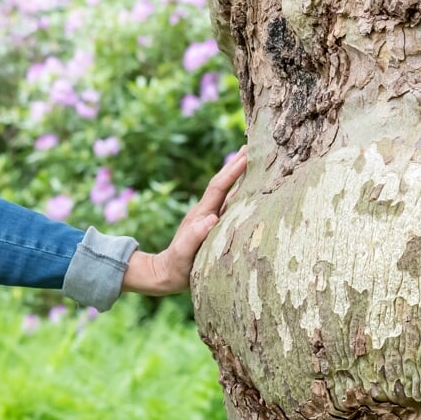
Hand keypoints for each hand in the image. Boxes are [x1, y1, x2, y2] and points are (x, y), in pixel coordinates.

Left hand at [121, 146, 249, 296]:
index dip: (232, 171)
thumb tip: (211, 219)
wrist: (165, 274)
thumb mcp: (182, 255)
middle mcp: (207, 212)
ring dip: (241, 176)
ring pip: (228, 192)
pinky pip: (230, 204)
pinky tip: (251, 190)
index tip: (246, 154)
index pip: (218, 188)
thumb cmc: (175, 267)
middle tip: (252, 145)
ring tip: (255, 161)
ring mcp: (210, 218)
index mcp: (201, 215)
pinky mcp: (214, 226)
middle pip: (223, 183)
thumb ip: (193, 238)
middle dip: (236, 164)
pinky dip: (241, 193)